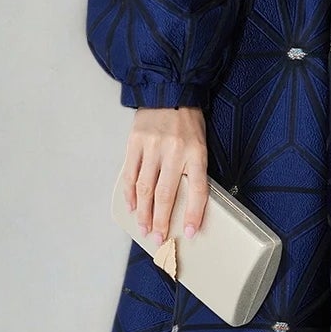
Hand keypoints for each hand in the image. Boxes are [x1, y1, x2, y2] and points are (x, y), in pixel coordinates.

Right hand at [124, 106, 208, 241]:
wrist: (169, 92)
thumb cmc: (188, 123)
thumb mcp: (200, 144)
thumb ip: (193, 170)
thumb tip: (187, 203)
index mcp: (196, 152)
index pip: (197, 189)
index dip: (194, 213)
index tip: (190, 232)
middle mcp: (174, 150)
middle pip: (166, 193)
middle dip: (161, 220)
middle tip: (159, 239)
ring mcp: (152, 147)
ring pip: (145, 187)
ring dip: (143, 212)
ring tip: (144, 228)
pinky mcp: (135, 142)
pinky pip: (130, 173)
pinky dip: (130, 192)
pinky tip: (131, 206)